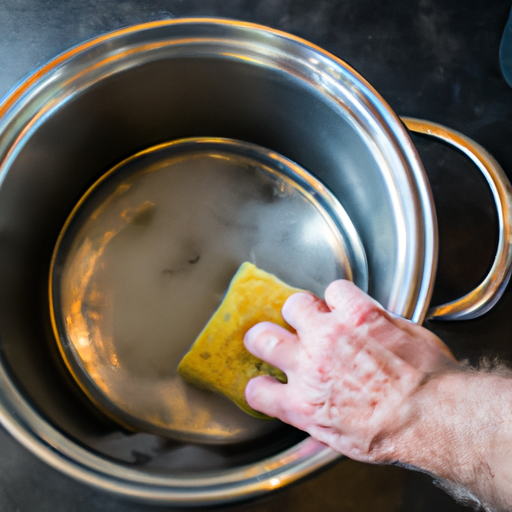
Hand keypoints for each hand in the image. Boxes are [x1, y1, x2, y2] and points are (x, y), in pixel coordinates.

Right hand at [244, 280, 456, 462]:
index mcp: (303, 404)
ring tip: (315, 315)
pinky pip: (336, 289)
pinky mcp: (357, 313)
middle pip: (262, 338)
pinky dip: (341, 296)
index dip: (260, 386)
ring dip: (302, 310)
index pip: (258, 392)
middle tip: (273, 336)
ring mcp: (330, 335)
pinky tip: (349, 306)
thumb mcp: (346, 442)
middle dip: (262, 336)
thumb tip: (315, 419)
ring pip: (295, 305)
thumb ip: (319, 422)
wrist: (434, 413)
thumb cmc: (398, 433)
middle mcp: (309, 366)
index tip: (266, 384)